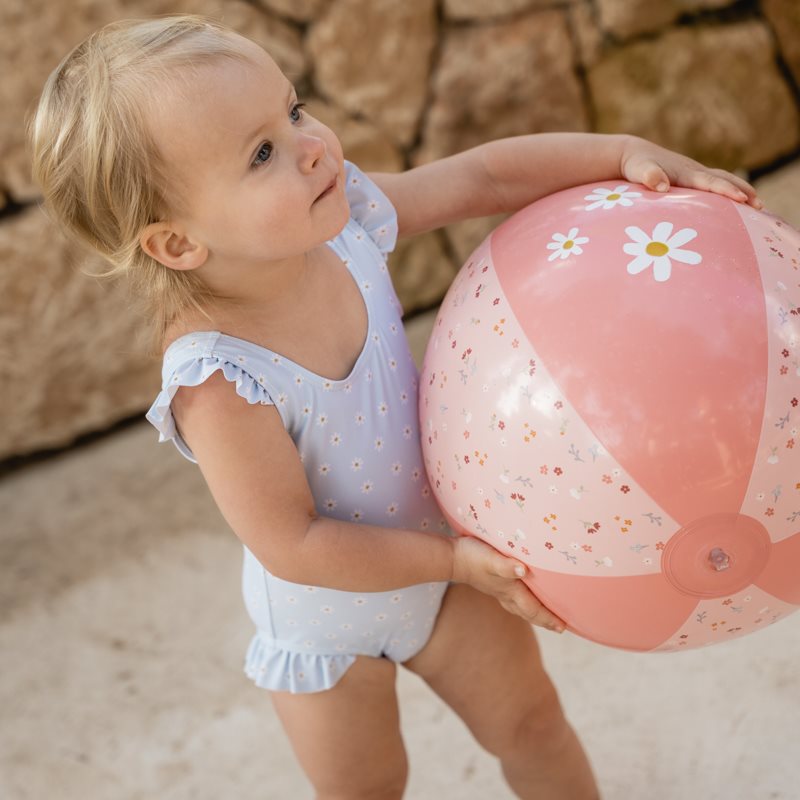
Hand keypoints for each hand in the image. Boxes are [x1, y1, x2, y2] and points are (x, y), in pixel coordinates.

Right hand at [452, 535, 565, 631]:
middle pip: (528, 612)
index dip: (548, 618)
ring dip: (533, 613)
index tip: (563, 627)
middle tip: (559, 628)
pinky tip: (520, 595)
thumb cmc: (472, 557)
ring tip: (543, 616)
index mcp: (510, 590)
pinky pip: (511, 598)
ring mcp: (497, 589)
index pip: (533, 608)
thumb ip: (506, 566)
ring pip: (519, 607)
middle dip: (544, 620)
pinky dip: (521, 602)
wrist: (450, 557)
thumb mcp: (490, 559)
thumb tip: (524, 570)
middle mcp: (505, 593)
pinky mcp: (491, 582)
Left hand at [619, 135, 762, 208]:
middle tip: (760, 206)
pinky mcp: (691, 177)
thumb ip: (649, 176)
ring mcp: (694, 173)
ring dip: (741, 189)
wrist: (633, 154)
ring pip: (723, 180)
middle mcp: (694, 171)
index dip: (726, 191)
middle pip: (725, 179)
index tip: (742, 199)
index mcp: (686, 173)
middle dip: (743, 191)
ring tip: (757, 204)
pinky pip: (715, 183)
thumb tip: (661, 186)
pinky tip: (735, 201)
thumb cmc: (636, 166)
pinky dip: (729, 189)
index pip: (711, 182)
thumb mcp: (640, 171)